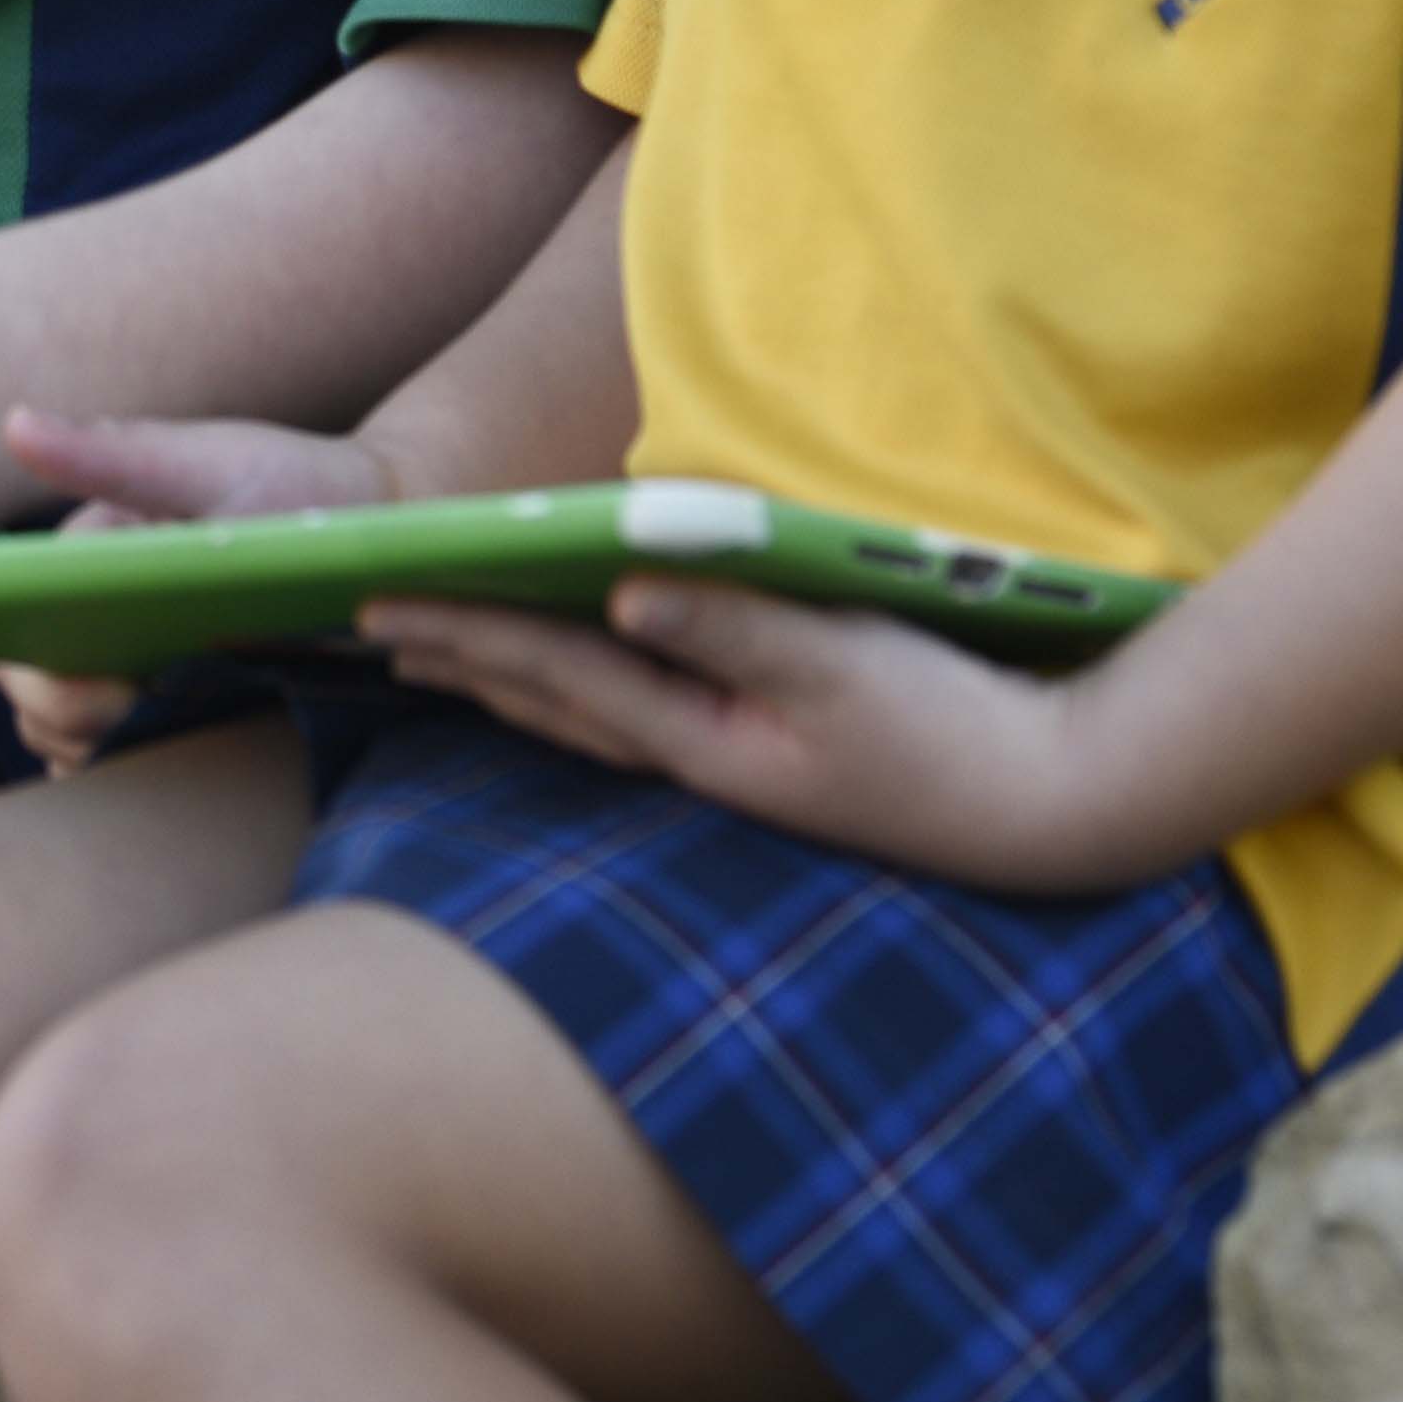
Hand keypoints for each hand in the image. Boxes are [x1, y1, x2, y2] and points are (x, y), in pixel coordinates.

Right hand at [0, 409, 399, 768]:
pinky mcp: (186, 699)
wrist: (384, 532)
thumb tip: (15, 424)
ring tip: (154, 735)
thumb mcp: (204, 465)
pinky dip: (129, 765)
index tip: (110, 688)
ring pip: (73, 730)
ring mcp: (141, 661)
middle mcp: (101, 614)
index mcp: (89, 558)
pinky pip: (129, 749)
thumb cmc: (296, 486)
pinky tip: (169, 758)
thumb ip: (111, 454)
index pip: (21, 628)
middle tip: (137, 714)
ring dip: (92, 746)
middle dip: (66, 718)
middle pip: (37, 690)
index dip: (42, 675)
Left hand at [351, 581, 1151, 892]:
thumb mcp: (846, 662)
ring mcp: (727, 762)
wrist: (1044, 808)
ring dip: (499, 680)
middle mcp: (697, 759)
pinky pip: (633, 714)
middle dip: (453, 658)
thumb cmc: (950, 728)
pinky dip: (571, 688)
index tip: (374, 601)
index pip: (555, 672)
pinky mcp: (761, 753)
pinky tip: (555, 673)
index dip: (463, 632)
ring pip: (581, 715)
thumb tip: (619, 592)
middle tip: (358, 618)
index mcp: (704, 739)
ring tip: (425, 648)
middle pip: (547, 700)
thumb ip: (732, 626)